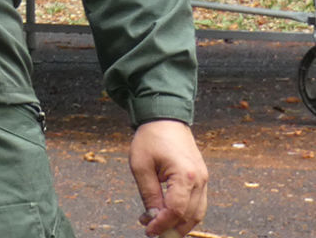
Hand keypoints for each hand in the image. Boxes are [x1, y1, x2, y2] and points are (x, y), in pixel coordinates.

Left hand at [129, 119, 207, 236]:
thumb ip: (149, 194)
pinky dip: (185, 214)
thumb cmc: (150, 139)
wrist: (165, 119)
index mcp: (185, 175)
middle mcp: (200, 179)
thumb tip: (153, 218)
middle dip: (171, 227)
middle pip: (190, 215)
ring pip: (197, 213)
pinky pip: (198, 203)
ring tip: (157, 225)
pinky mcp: (201, 179)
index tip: (148, 230)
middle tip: (151, 231)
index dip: (162, 223)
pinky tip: (168, 215)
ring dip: (179, 224)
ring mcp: (204, 179)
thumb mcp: (141, 166)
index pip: (176, 210)